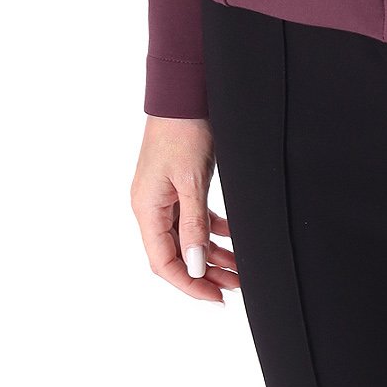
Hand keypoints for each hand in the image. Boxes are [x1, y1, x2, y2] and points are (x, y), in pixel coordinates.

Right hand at [130, 114, 240, 302]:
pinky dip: (213, 229)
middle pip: (176, 253)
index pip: (164, 262)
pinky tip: (234, 237)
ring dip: (212, 253)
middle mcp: (151, 206)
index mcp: (146, 209)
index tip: (216, 297)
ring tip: (239, 268)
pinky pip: (194, 216)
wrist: (184, 90)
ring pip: (188, 237)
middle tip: (236, 286)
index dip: (189, 284)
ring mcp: (164, 195)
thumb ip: (193, 225)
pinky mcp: (178, 183)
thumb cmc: (184, 129)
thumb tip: (195, 266)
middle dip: (205, 272)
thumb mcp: (192, 180)